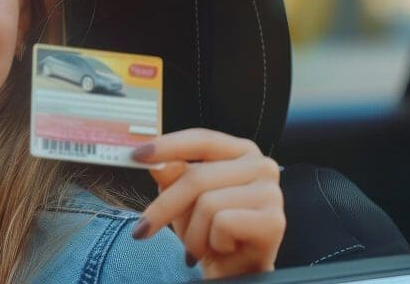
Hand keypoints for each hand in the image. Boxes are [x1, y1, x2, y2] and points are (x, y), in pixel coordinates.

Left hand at [129, 128, 285, 278]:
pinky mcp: (274, 220)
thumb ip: (171, 176)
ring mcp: (272, 192)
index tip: (136, 155)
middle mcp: (261, 166)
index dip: (168, 146)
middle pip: (197, 178)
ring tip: (199, 246)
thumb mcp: (182, 199)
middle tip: (142, 230)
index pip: (201, 139)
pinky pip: (222, 224)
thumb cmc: (209, 230)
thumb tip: (156, 163)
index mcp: (240, 151)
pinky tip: (222, 248)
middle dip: (164, 209)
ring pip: (207, 204)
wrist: (233, 270)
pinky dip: (212, 242)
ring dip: (193, 234)